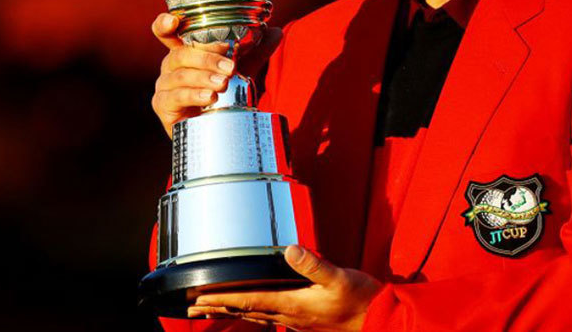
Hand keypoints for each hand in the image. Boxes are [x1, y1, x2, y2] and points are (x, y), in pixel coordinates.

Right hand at [149, 13, 282, 137]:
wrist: (215, 128)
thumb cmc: (222, 93)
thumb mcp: (240, 69)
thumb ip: (256, 51)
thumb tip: (277, 31)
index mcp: (185, 52)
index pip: (166, 33)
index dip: (165, 24)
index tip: (173, 21)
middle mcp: (171, 66)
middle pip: (181, 55)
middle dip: (206, 58)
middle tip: (230, 67)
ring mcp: (164, 86)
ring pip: (180, 76)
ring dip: (203, 77)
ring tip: (223, 83)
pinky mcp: (163, 106)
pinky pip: (175, 97)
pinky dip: (193, 95)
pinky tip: (209, 97)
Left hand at [187, 245, 382, 330]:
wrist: (378, 320)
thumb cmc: (360, 301)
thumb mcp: (338, 277)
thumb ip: (313, 264)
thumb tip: (290, 250)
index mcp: (293, 304)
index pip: (248, 302)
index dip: (222, 299)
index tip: (199, 297)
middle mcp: (290, 316)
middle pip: (245, 312)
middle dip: (218, 309)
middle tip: (193, 308)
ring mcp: (296, 321)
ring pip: (255, 316)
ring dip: (232, 312)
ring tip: (214, 309)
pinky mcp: (305, 321)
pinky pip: (270, 317)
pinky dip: (254, 313)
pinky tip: (255, 310)